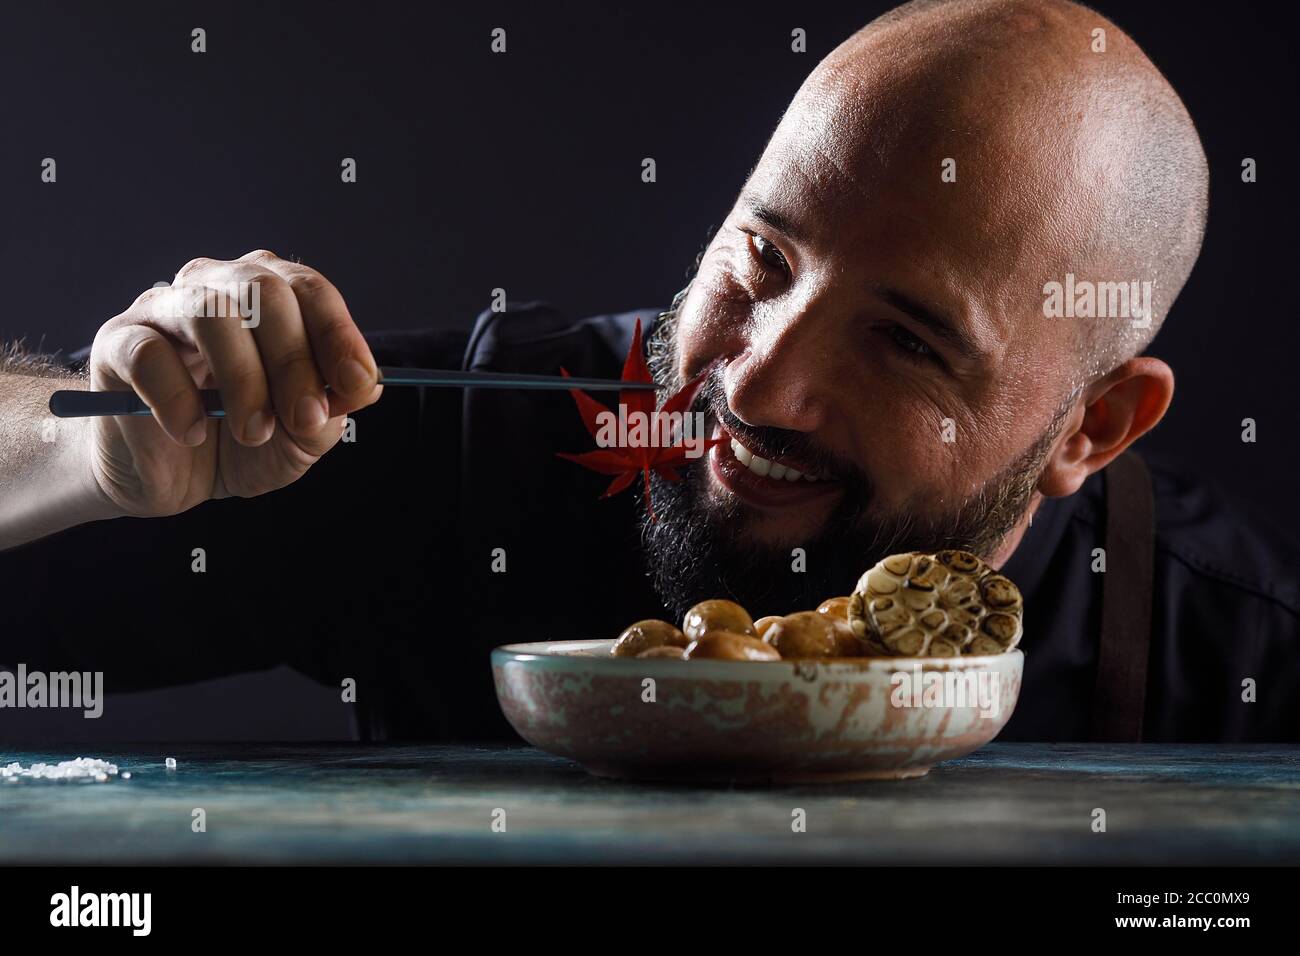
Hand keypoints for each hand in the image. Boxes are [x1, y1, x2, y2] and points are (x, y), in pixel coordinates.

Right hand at [87, 250, 381, 515]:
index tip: (356, 383)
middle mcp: (217, 288)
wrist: (167, 480)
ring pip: (210, 313)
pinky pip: (150, 354)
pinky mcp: (118, 343)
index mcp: (268, 298)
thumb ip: (330, 412)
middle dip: (295, 360)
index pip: (309, 290)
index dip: (338, 334)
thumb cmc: (239, 445)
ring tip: (254, 433)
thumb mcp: (297, 439)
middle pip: (263, 291)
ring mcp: (164, 310)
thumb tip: (365, 387)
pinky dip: (179, 400)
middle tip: (304, 420)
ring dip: (244, 380)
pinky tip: (193, 434)